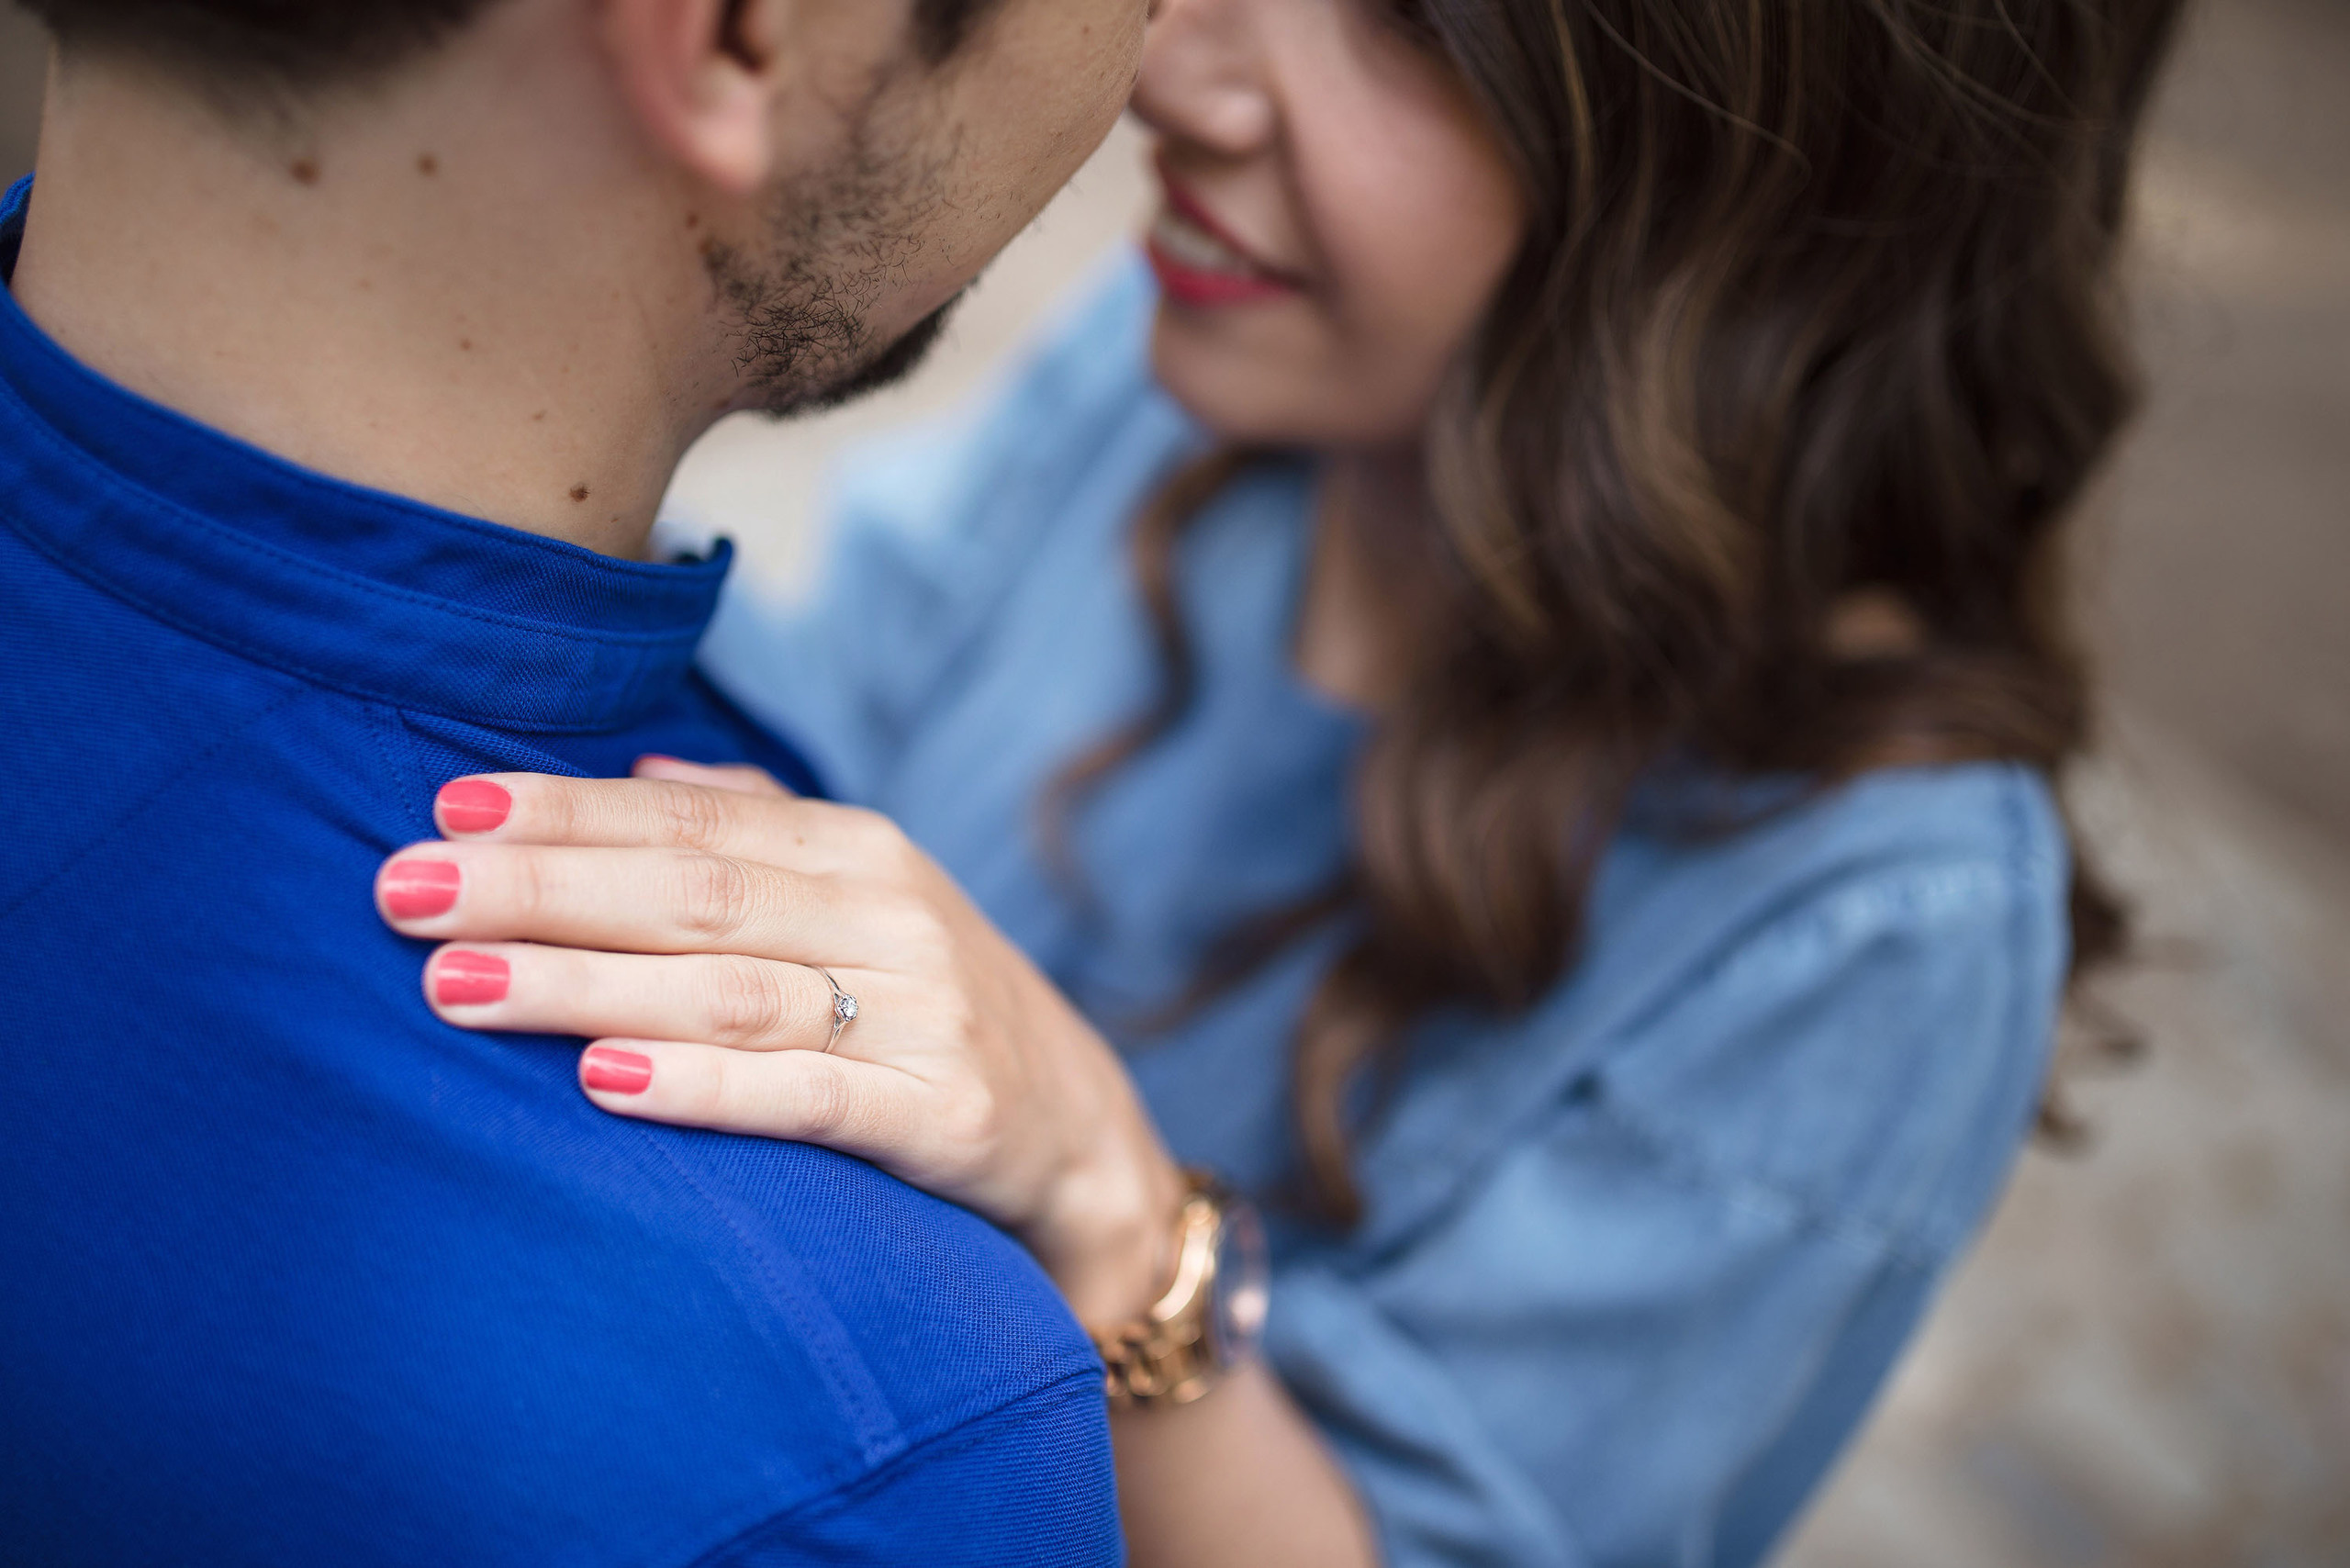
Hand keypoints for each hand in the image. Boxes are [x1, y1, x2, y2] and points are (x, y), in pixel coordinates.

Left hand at [374, 759, 1186, 1324]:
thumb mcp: (858, 897)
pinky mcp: (941, 1114)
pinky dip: (704, 1087)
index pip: (686, 816)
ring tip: (455, 985)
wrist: (1071, 1124)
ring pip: (727, 988)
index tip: (443, 811)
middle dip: (538, 889)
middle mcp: (890, 913)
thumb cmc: (924, 999)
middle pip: (691, 891)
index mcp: (854, 847)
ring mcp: (919, 1012)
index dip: (562, 811)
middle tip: (403, 894)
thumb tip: (633, 768)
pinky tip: (602, 1081)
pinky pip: (807, 1098)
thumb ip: (755, 827)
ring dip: (582, 984)